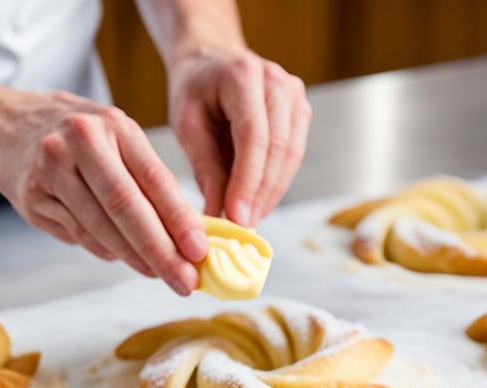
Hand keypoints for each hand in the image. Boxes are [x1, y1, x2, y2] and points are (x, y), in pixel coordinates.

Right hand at [0, 89, 205, 295]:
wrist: (0, 122)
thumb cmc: (72, 132)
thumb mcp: (112, 136)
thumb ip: (145, 176)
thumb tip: (185, 232)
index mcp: (112, 125)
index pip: (155, 180)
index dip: (180, 221)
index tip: (200, 252)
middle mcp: (80, 142)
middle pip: (127, 208)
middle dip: (161, 252)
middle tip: (185, 282)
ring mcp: (51, 170)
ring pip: (100, 228)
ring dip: (134, 259)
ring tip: (160, 275)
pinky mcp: (31, 196)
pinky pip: (77, 234)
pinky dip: (104, 250)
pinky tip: (121, 257)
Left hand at [169, 46, 311, 226]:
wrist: (211, 61)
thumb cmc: (194, 91)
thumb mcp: (186, 125)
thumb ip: (204, 167)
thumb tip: (217, 214)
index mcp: (243, 75)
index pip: (254, 136)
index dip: (247, 181)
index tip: (236, 217)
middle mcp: (277, 81)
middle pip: (279, 148)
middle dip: (261, 194)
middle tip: (242, 227)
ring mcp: (295, 95)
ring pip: (292, 155)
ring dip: (271, 194)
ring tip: (248, 221)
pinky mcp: (300, 112)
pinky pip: (294, 156)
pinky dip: (276, 184)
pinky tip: (257, 203)